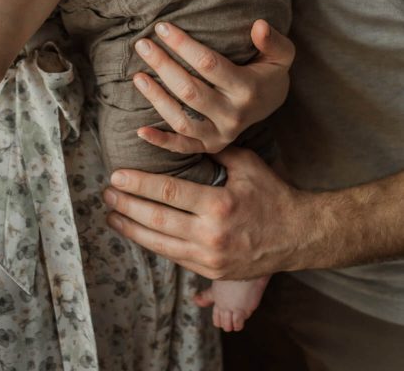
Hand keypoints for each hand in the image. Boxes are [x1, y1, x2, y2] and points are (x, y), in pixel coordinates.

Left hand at [104, 147, 309, 279]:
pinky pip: (173, 256)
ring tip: (111, 215)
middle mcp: (212, 235)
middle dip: (126, 206)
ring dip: (131, 229)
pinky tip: (136, 232)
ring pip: (159, 244)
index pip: (167, 193)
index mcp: (219, 205)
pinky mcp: (211, 272)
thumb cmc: (271, 192)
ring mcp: (210, 258)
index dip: (138, 184)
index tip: (116, 176)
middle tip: (105, 194)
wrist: (298, 235)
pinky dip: (151, 244)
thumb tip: (177, 134)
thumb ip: (212, 150)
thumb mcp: (245, 163)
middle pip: (156, 220)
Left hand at [132, 19, 294, 153]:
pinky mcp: (211, 145)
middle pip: (190, 90)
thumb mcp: (281, 54)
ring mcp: (222, 134)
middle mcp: (233, 115)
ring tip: (137, 77)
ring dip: (157, 99)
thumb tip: (260, 24)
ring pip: (182, 120)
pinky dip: (161, 142)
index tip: (161, 27)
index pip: (208, 64)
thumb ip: (273, 40)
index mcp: (247, 89)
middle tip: (142, 45)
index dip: (182, 45)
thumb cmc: (269, 70)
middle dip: (163, 66)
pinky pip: (183, 147)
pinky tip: (140, 130)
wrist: (272, 103)